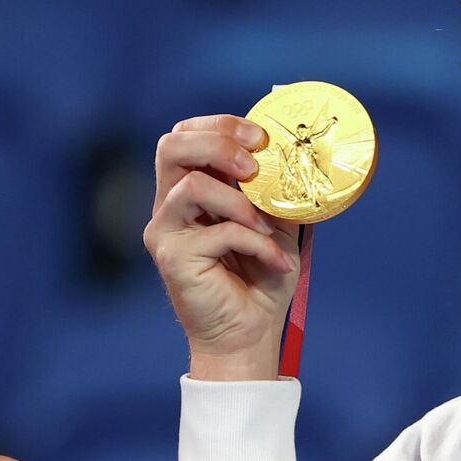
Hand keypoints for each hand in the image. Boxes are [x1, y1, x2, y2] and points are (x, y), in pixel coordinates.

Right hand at [142, 114, 301, 380]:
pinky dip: (255, 242)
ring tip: (266, 227)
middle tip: (254, 166)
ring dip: (240, 202)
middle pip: (171, 145)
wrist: (250, 335)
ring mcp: (165, 231)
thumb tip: (294, 154)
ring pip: (191, 185)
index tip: (260, 140)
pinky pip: (216, 232)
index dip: (220, 126)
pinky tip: (275, 262)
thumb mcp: (276, 224)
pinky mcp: (172, 258)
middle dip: (219, 144)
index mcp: (189, 190)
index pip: (185, 136)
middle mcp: (169, 206)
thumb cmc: (260, 280)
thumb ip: (274, 190)